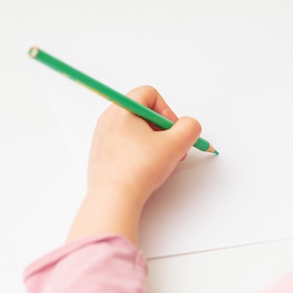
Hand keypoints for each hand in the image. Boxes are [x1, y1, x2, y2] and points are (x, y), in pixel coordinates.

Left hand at [68, 85, 201, 244]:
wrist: (113, 199)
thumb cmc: (138, 170)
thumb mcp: (176, 144)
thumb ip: (190, 128)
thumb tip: (189, 126)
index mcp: (122, 109)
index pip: (150, 94)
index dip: (168, 111)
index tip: (172, 131)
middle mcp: (108, 120)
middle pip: (143, 113)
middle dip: (163, 129)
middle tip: (171, 147)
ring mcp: (102, 139)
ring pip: (136, 130)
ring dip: (154, 143)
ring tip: (160, 161)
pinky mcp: (102, 156)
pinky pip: (126, 146)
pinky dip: (140, 154)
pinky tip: (146, 170)